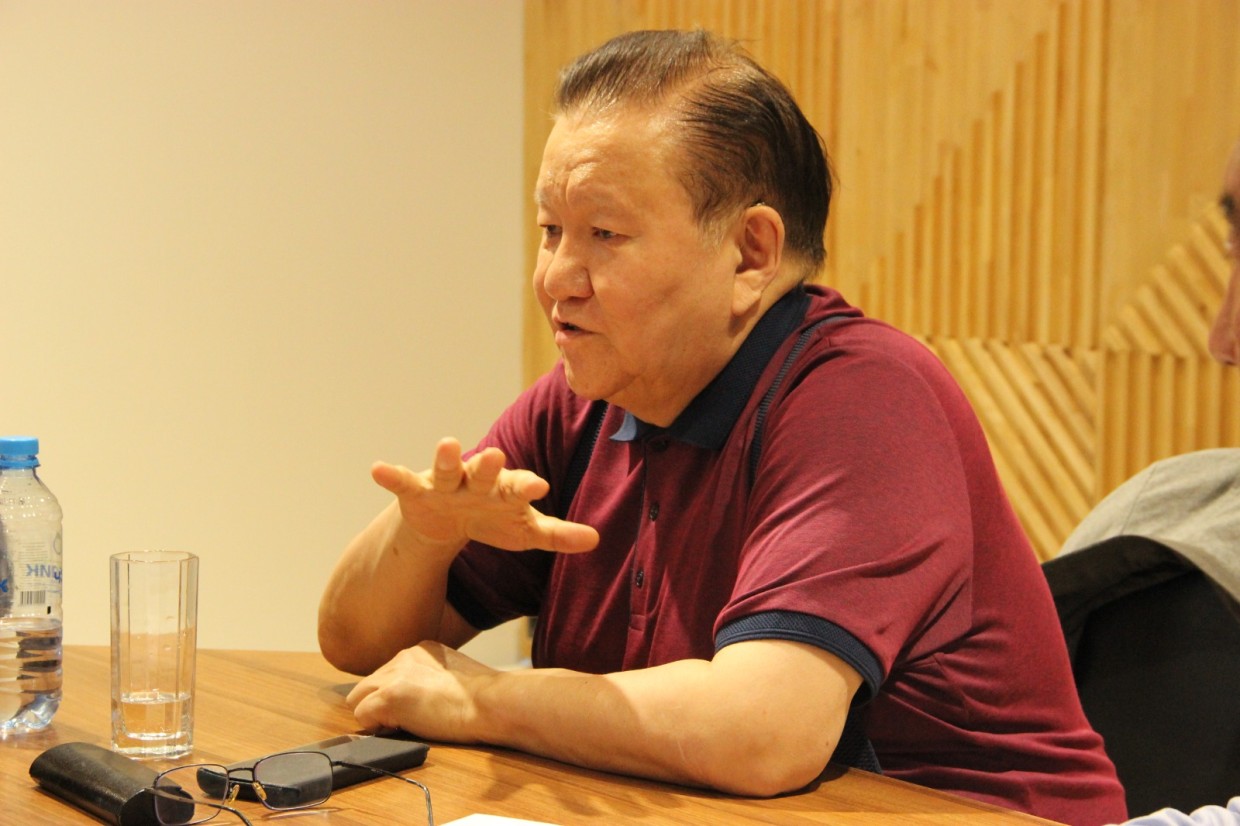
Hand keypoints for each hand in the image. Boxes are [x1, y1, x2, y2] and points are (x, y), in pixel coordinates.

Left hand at [346, 641, 492, 741]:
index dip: (395, 695)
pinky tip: (402, 727)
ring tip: (406, 723)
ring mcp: (394, 675)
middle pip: (367, 684)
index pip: (387, 673)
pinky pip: (362, 715)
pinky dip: (376, 727)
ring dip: (377, 714)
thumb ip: (429, 678)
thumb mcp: (452, 676)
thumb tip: (414, 697)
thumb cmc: (481, 699)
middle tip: (407, 719)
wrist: (490, 703)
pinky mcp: (388, 696)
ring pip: (359, 698)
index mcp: (420, 651)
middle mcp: (403, 657)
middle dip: (379, 703)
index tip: (414, 708)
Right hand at [373, 437, 599, 554]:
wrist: (446, 521)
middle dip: (490, 465)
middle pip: (484, 471)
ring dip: (447, 457)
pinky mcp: (416, 491)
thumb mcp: (524, 531)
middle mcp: (476, 480)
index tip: (539, 486)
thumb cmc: (492, 519)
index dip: (525, 485)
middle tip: (498, 455)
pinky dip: (391, 474)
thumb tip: (596, 540)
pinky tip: (377, 469)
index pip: (517, 487)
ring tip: (448, 443)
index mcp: (504, 489)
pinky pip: (403, 481)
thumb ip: (557, 534)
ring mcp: (445, 483)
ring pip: (447, 469)